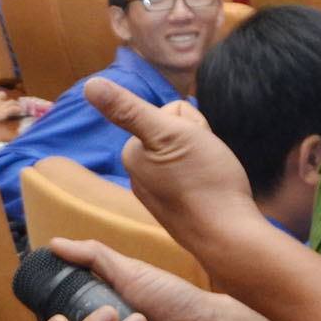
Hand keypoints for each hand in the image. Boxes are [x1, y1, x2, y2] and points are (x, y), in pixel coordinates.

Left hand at [83, 80, 261, 273]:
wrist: (229, 235)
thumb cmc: (204, 181)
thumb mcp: (168, 134)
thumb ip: (128, 109)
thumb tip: (91, 86)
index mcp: (133, 152)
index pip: (170, 113)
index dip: (190, 124)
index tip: (195, 146)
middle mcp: (140, 172)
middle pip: (177, 132)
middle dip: (197, 139)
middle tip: (206, 161)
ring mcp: (159, 191)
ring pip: (188, 152)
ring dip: (203, 157)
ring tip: (211, 175)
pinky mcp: (178, 205)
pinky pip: (194, 174)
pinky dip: (205, 177)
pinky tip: (212, 189)